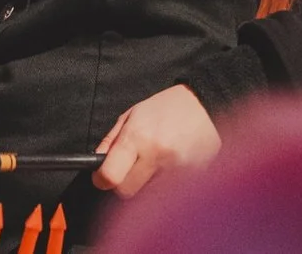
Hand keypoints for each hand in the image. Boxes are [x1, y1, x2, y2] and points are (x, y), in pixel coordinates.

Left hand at [93, 84, 218, 196]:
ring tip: (155, 161)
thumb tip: (96, 163)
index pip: (110, 175)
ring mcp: (176, 169)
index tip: (102, 176)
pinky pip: (168, 193)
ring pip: (147, 195)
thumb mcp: (132, 115)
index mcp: (138, 137)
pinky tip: (170, 165)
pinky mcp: (192, 178)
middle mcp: (156, 155)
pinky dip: (164, 185)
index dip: (102, 179)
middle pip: (126, 191)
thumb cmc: (167, 107)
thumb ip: (111, 141)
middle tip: (130, 168)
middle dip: (123, 183)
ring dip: (146, 183)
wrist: (205, 105)